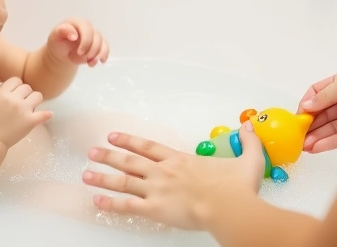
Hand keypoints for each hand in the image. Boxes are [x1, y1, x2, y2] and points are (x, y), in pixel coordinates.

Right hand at [0, 69, 51, 146]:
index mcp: (3, 93)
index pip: (16, 80)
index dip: (15, 86)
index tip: (12, 94)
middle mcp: (14, 100)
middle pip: (27, 87)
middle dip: (24, 93)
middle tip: (19, 103)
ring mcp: (23, 111)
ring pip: (37, 96)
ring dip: (34, 100)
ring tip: (28, 107)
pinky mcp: (30, 121)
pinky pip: (44, 114)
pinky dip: (46, 114)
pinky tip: (48, 115)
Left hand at [46, 19, 109, 66]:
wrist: (61, 52)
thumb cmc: (58, 42)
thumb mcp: (55, 36)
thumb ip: (62, 31)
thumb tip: (74, 35)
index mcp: (78, 23)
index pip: (87, 29)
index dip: (86, 41)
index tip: (79, 52)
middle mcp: (88, 27)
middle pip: (97, 37)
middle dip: (91, 50)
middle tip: (83, 58)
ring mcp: (94, 36)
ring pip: (102, 43)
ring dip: (98, 55)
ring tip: (90, 64)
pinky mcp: (99, 44)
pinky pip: (105, 49)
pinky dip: (103, 56)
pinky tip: (100, 62)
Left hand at [81, 123, 265, 229]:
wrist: (230, 206)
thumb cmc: (237, 187)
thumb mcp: (248, 160)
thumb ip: (248, 142)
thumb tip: (250, 127)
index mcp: (181, 160)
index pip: (149, 147)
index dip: (130, 141)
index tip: (114, 136)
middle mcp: (165, 172)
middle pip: (131, 161)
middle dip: (109, 156)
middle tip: (92, 151)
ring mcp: (158, 190)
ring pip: (124, 181)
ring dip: (104, 177)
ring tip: (86, 173)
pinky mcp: (156, 209)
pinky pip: (128, 206)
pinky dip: (111, 203)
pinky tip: (97, 201)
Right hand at [298, 67, 336, 152]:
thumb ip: (327, 93)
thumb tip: (307, 105)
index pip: (320, 92)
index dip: (308, 102)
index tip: (299, 114)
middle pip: (323, 111)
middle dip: (310, 122)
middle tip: (297, 134)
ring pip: (330, 127)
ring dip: (315, 135)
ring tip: (303, 145)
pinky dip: (326, 143)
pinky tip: (315, 147)